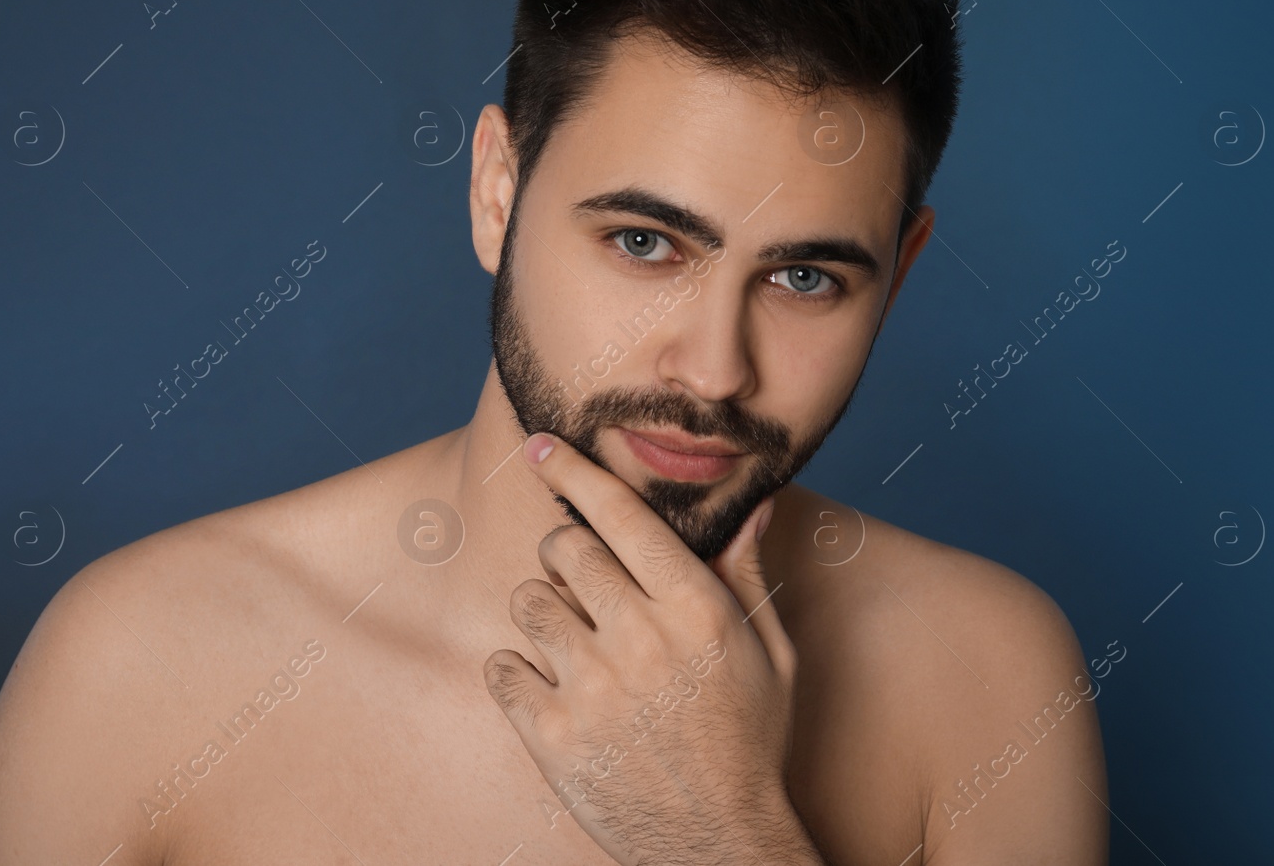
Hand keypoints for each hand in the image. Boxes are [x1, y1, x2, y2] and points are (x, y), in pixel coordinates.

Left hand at [483, 432, 823, 864]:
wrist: (720, 845)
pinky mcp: (551, 736)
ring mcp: (591, 688)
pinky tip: (550, 689)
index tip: (542, 446)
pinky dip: (516, 671)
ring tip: (574, 644)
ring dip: (543, 611)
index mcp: (696, 609)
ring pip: (527, 602)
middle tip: (581, 581)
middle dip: (564, 551)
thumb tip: (752, 505)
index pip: (622, 515)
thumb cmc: (752, 744)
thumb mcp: (772, 656)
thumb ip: (749, 576)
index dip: (575, 470)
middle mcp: (640, 638)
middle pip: (563, 547)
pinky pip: (501, 667)